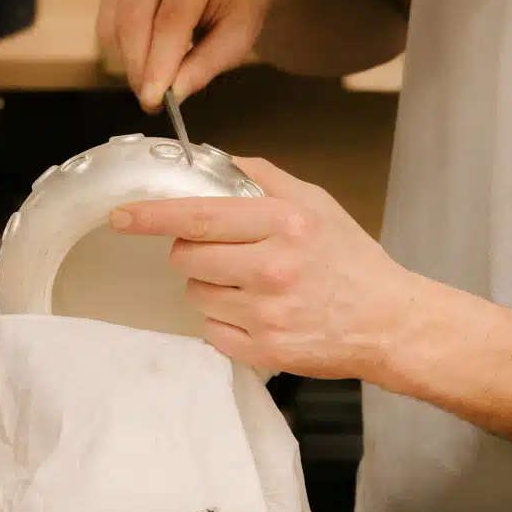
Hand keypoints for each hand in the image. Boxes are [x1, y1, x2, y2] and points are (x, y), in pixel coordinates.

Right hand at [96, 0, 269, 111]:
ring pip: (115, 23)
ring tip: (156, 76)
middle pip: (134, 18)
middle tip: (151, 100)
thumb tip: (174, 93)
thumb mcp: (237, 35)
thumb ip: (206, 65)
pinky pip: (106, 20)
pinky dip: (123, 46)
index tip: (154, 99)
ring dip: (131, 60)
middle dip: (139, 68)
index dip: (159, 63)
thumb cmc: (235, 3)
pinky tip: (148, 50)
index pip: (171, 19)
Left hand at [108, 157, 418, 378]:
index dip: (153, 215)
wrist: (388, 321)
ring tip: (250, 284)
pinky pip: (210, 332)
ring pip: (196, 295)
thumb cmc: (351, 259)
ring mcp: (267, 314)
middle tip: (223, 251)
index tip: (122, 215)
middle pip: (187, 257)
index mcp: (284, 223)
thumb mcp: (316, 201)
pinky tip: (256, 312)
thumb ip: (263, 177)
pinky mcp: (264, 351)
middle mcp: (273, 267)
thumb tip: (215, 161)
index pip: (200, 214)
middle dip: (191, 251)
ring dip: (210, 286)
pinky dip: (224, 321)